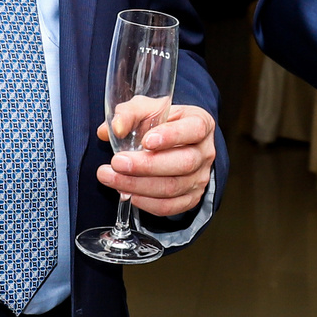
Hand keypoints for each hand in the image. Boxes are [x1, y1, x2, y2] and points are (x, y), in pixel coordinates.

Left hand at [96, 102, 215, 217]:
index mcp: (200, 123)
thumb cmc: (158, 124)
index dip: (172, 136)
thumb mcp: (145, 109)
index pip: (194, 130)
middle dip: (146, 166)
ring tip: (111, 178)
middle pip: (184, 163)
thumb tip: (115, 128)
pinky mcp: (191, 198)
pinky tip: (127, 194)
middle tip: (117, 162)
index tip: (146, 141)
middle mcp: (205, 152)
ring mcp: (200, 177)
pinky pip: (170, 206)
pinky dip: (146, 203)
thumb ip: (129, 113)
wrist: (167, 144)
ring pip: (173, 187)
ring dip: (138, 185)